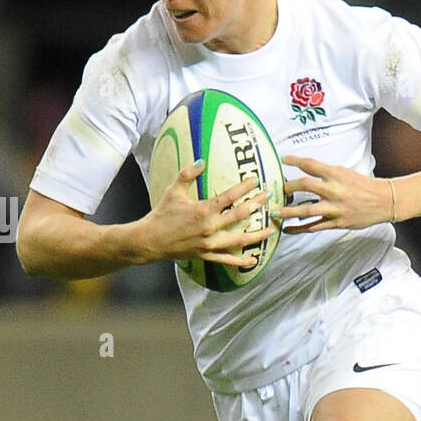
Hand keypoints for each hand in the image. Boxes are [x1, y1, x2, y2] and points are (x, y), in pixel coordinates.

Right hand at [139, 162, 271, 270]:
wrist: (151, 240)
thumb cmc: (162, 213)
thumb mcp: (173, 191)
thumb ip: (187, 174)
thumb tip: (201, 160)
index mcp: (203, 210)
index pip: (229, 197)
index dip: (244, 188)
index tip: (255, 181)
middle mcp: (209, 227)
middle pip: (239, 216)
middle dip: (256, 205)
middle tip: (268, 198)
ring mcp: (209, 243)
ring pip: (238, 240)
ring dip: (256, 235)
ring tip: (270, 230)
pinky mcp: (206, 255)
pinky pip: (227, 259)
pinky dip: (241, 260)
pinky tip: (253, 259)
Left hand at [278, 155, 392, 231]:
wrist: (383, 201)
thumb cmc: (364, 186)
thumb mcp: (345, 173)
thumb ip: (327, 174)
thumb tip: (307, 171)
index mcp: (336, 174)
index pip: (311, 164)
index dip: (294, 160)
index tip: (284, 159)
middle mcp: (334, 190)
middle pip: (305, 185)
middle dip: (289, 187)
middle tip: (280, 189)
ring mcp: (335, 208)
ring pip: (306, 210)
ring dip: (288, 211)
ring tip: (277, 212)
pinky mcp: (337, 223)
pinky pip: (314, 227)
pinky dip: (299, 229)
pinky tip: (288, 229)